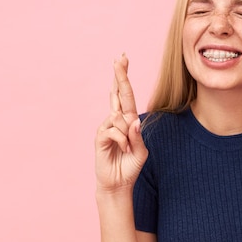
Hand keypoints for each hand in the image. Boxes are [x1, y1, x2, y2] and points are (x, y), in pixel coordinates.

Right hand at [95, 54, 147, 191]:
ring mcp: (106, 127)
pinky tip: (123, 149)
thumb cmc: (130, 166)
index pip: (126, 95)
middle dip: (120, 75)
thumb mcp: (141, 151)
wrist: (118, 184)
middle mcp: (116, 120)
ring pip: (120, 117)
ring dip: (128, 134)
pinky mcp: (100, 137)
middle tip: (120, 57)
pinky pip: (114, 130)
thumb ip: (138, 136)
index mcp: (128, 120)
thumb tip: (133, 119)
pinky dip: (123, 140)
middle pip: (118, 94)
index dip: (124, 77)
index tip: (123, 59)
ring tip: (127, 149)